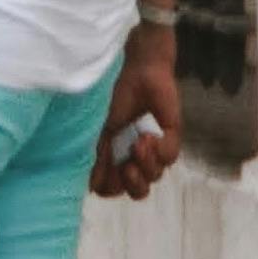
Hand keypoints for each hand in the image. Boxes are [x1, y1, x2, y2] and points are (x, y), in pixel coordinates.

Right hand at [90, 31, 183, 199]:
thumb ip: (94, 158)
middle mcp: (131, 154)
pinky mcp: (170, 135)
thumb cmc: (110, 93)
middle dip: (133, 184)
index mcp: (111, 154)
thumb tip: (86, 186)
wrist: (135, 68)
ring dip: (147, 164)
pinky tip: (150, 135)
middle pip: (137, 190)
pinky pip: (170, 158)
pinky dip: (160, 151)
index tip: (107, 175)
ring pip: (155, 177)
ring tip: (139, 143)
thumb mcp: (96, 128)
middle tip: (127, 167)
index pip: (112, 188)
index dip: (111, 188)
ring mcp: (153, 146)